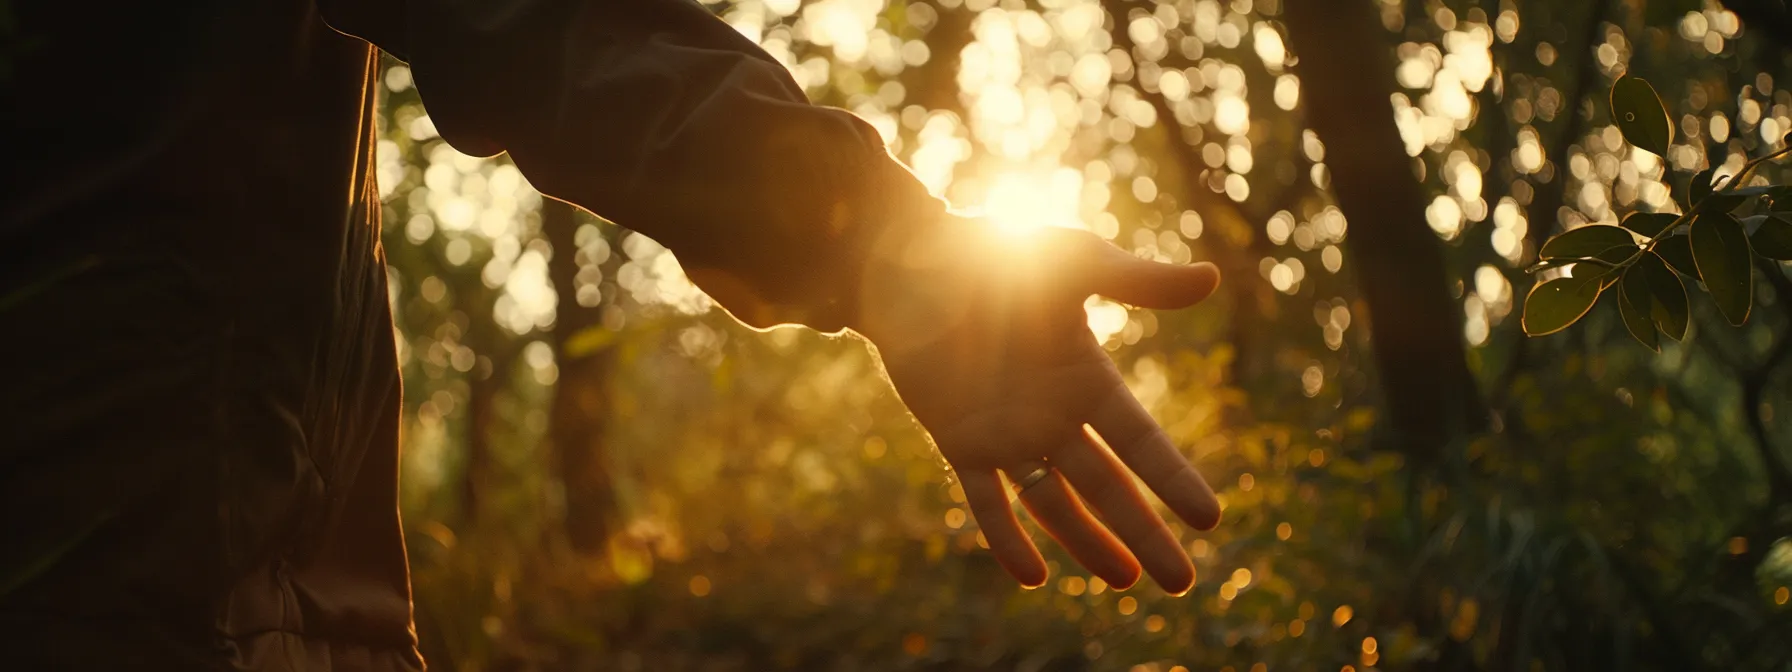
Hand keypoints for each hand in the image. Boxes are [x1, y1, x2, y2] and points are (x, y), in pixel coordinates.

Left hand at [854, 215, 1222, 593]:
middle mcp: (1054, 415)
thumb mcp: (1073, 261)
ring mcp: (1007, 433)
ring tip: (1127, 582)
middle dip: (1145, 533)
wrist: (912, 259)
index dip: (1173, 480)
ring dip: (1088, 543)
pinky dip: (1006, 539)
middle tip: (1181, 584)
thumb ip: (1135, 280)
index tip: (1210, 521)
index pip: (1141, 442)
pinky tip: (1032, 577)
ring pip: (1055, 503)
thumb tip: (1210, 278)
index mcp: (1086, 378)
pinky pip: (986, 501)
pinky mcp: (959, 441)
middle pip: (1108, 487)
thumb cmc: (996, 249)